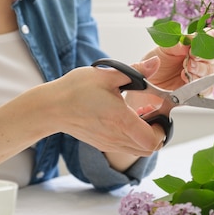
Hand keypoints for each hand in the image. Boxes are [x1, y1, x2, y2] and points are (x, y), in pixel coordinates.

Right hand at [44, 65, 165, 156]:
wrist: (51, 107)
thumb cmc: (75, 91)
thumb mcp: (108, 75)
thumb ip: (136, 70)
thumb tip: (155, 63)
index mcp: (121, 121)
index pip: (153, 140)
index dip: (162, 129)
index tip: (158, 113)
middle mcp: (117, 137)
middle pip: (149, 149)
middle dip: (156, 134)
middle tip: (151, 114)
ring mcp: (108, 143)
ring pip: (137, 151)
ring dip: (144, 136)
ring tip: (137, 116)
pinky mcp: (101, 144)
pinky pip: (124, 148)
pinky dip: (131, 138)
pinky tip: (123, 119)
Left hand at [141, 29, 213, 90]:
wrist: (143, 89)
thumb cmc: (149, 67)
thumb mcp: (158, 52)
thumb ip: (171, 46)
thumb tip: (183, 44)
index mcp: (189, 45)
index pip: (207, 37)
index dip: (205, 39)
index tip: (194, 45)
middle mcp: (196, 59)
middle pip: (212, 55)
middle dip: (203, 56)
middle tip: (192, 58)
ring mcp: (197, 75)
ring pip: (210, 72)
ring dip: (200, 70)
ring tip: (186, 71)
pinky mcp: (195, 91)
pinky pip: (206, 89)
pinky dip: (199, 86)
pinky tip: (187, 82)